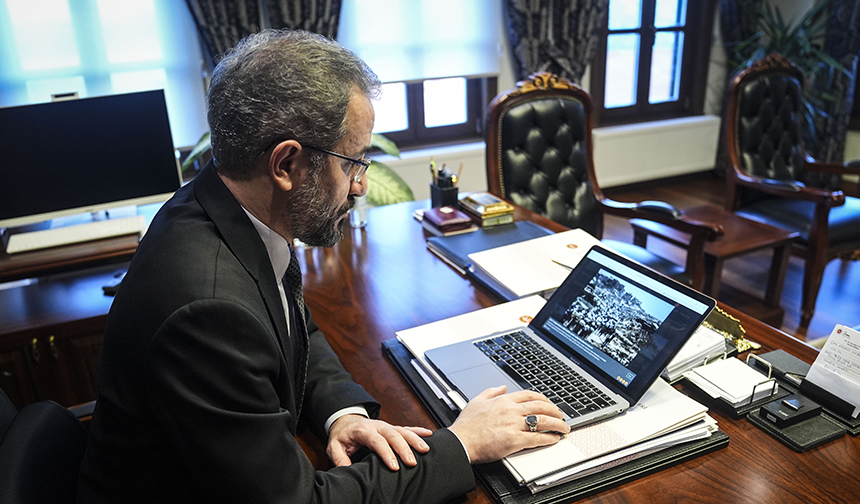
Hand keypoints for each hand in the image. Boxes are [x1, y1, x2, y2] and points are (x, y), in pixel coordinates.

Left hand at [327, 414, 432, 470]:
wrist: (345, 421)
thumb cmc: (342, 436)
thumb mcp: (334, 447)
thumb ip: (339, 459)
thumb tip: (346, 471)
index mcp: (363, 430)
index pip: (376, 441)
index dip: (386, 453)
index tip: (394, 466)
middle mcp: (377, 426)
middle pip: (393, 435)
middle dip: (404, 448)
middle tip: (412, 462)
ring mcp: (386, 425)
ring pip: (402, 430)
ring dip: (414, 439)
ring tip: (425, 449)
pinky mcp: (391, 427)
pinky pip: (406, 428)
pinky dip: (418, 431)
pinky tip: (428, 434)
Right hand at [448, 386, 568, 463]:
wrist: (461, 442)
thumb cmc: (466, 425)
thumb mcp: (476, 401)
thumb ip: (491, 391)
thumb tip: (502, 387)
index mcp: (503, 401)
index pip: (529, 395)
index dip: (543, 399)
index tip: (549, 403)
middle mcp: (510, 410)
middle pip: (540, 407)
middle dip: (555, 411)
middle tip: (561, 415)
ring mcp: (513, 425)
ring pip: (542, 421)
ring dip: (557, 424)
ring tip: (564, 428)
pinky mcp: (514, 440)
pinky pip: (537, 438)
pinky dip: (548, 438)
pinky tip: (554, 439)